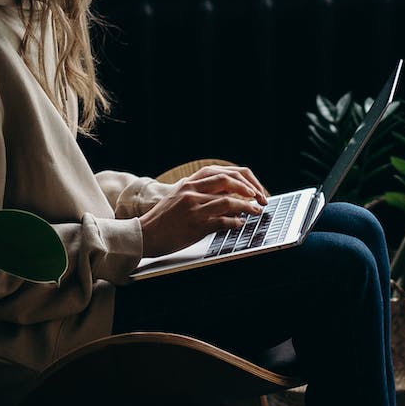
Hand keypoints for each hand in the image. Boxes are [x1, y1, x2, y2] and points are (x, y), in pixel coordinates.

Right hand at [138, 165, 269, 256]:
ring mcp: (193, 208)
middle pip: (228, 181)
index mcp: (190, 182)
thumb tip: (229, 194)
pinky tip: (240, 223)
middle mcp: (192, 191)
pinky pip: (222, 221)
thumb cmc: (164, 218)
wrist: (144, 234)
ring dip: (247, 206)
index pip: (223, 172)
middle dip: (250, 189)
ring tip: (256, 211)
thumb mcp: (181, 196)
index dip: (243, 179)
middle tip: (260, 199)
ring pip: (228, 201)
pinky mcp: (195, 225)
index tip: (253, 188)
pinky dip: (235, 222)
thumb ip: (202, 191)